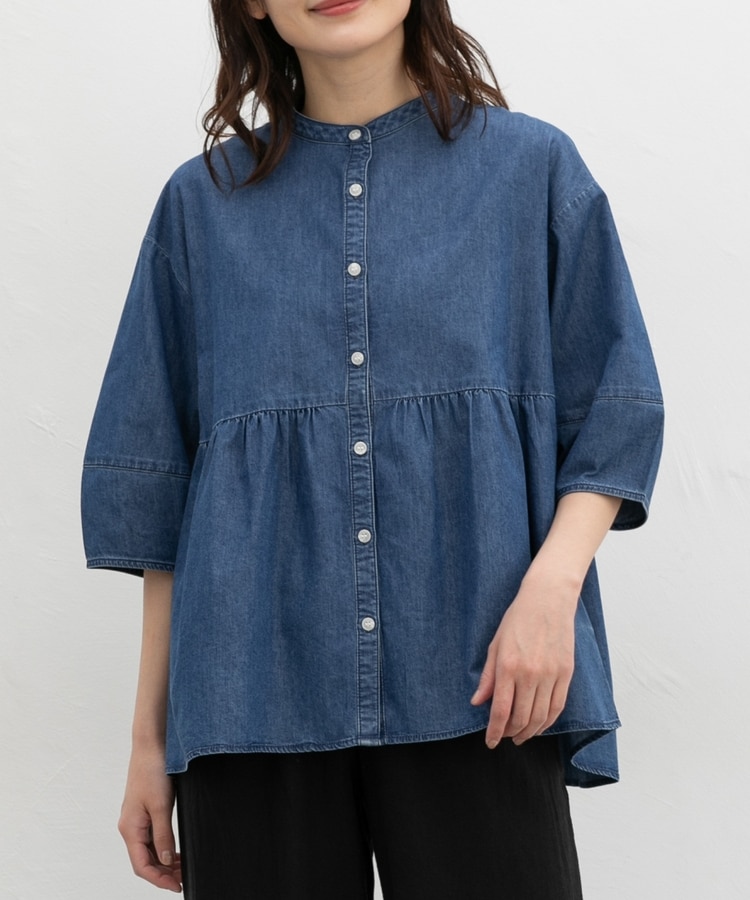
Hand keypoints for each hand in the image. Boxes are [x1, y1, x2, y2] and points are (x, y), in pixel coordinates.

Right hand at [118, 744, 181, 892]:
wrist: (151, 745)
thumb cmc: (152, 770)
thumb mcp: (161, 805)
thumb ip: (163, 834)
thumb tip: (165, 860)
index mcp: (130, 828)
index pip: (141, 865)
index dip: (158, 880)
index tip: (176, 886)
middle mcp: (130, 826)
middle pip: (144, 860)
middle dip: (163, 873)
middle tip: (183, 878)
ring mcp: (137, 819)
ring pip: (149, 849)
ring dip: (164, 861)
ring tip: (182, 867)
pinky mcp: (144, 811)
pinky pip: (152, 837)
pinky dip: (163, 847)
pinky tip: (175, 850)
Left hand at [471, 572, 577, 746]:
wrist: (548, 599)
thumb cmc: (518, 619)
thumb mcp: (495, 645)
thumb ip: (488, 677)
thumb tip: (477, 703)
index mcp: (508, 667)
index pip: (500, 711)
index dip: (494, 732)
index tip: (490, 742)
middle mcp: (530, 674)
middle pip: (521, 719)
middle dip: (510, 733)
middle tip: (504, 736)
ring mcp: (551, 675)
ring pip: (541, 718)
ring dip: (529, 732)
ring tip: (520, 735)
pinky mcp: (566, 673)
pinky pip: (558, 707)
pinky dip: (548, 722)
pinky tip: (539, 725)